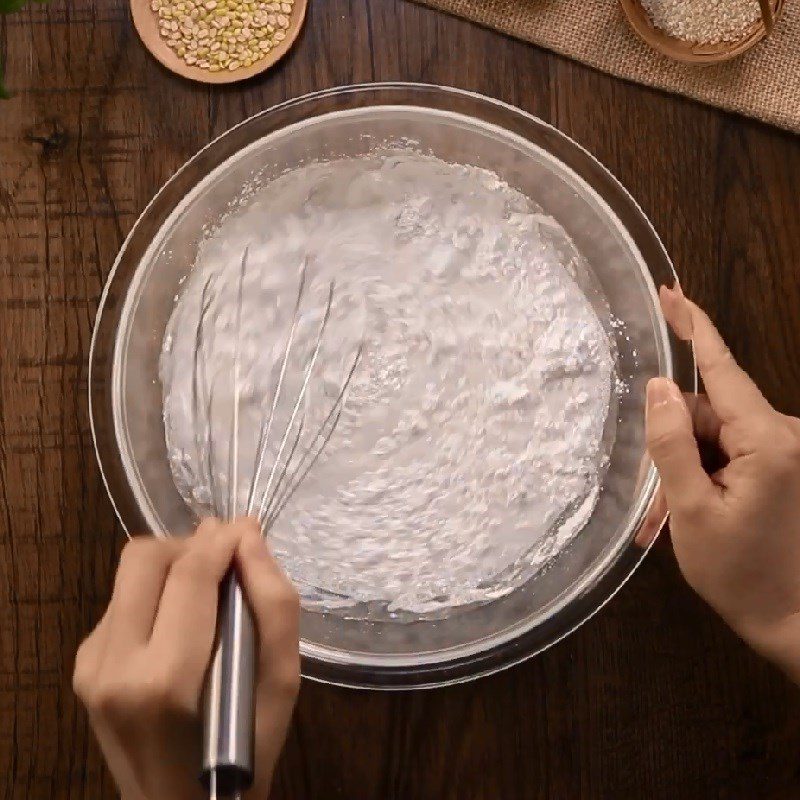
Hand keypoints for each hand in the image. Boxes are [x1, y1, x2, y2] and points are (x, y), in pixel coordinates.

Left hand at [73, 518, 299, 799]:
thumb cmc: (245, 749)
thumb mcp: (281, 681)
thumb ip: (272, 603)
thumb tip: (248, 535)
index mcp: (165, 678)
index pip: (189, 575)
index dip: (221, 540)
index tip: (247, 529)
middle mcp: (113, 666)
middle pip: (143, 559)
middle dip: (190, 544)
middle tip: (226, 560)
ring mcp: (89, 667)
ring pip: (128, 575)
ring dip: (172, 567)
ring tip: (206, 591)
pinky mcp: (82, 667)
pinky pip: (120, 602)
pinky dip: (155, 595)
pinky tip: (179, 623)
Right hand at [645, 285, 799, 682]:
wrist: (793, 623)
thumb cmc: (742, 573)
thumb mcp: (691, 511)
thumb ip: (672, 444)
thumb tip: (658, 386)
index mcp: (769, 441)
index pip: (722, 369)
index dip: (693, 326)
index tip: (669, 293)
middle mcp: (784, 435)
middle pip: (707, 414)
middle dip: (673, 448)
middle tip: (654, 505)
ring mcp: (785, 451)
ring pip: (713, 438)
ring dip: (683, 471)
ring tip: (668, 522)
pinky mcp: (782, 466)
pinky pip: (729, 454)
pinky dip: (702, 477)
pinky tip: (687, 514)